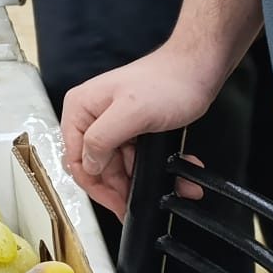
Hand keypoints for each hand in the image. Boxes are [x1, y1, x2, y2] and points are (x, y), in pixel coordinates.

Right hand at [60, 42, 224, 214]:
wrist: (197, 69)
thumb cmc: (166, 83)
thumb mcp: (131, 112)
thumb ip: (101, 139)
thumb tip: (88, 165)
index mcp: (81, 108)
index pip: (75, 158)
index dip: (95, 185)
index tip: (117, 204)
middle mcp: (93, 116)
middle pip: (99, 166)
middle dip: (124, 186)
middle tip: (144, 203)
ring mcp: (114, 123)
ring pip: (122, 165)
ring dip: (147, 179)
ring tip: (176, 187)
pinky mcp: (135, 129)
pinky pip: (139, 158)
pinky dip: (159, 169)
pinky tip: (180, 175)